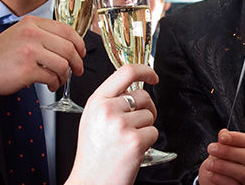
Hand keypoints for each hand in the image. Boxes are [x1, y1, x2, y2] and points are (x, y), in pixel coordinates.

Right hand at [0, 16, 85, 97]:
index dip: (79, 43)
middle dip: (77, 62)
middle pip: (69, 47)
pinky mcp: (27, 69)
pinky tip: (50, 85)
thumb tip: (69, 44)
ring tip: (59, 80)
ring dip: (65, 76)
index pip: (66, 30)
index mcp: (32, 23)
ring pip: (63, 64)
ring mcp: (29, 51)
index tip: (81, 53)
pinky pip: (52, 77)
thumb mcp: (19, 34)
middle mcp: (31, 34)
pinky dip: (55, 83)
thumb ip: (41, 35)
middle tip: (77, 70)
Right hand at [68, 64, 159, 184]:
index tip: (153, 76)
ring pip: (150, 115)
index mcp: (96, 101)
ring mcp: (121, 125)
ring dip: (144, 128)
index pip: (126, 72)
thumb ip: (109, 101)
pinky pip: (154, 132)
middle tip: (134, 126)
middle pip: (143, 96)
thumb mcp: (92, 120)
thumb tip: (132, 89)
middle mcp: (107, 110)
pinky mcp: (135, 141)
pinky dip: (147, 142)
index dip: (145, 70)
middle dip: (146, 110)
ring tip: (126, 141)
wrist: (90, 182)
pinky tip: (131, 150)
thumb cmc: (93, 155)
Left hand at [199, 129, 244, 184]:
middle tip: (211, 148)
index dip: (238, 138)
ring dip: (224, 166)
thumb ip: (226, 143)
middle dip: (229, 151)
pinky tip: (211, 175)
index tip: (222, 136)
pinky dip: (222, 179)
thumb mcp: (224, 155)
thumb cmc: (223, 170)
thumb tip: (224, 133)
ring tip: (209, 164)